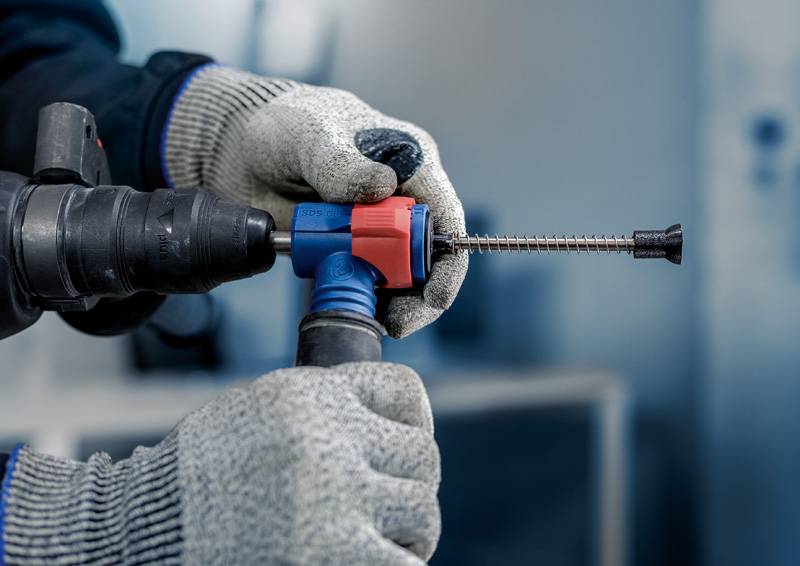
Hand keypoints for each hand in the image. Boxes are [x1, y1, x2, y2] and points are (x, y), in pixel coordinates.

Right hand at [2, 363, 440, 564]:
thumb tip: (381, 421)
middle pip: (422, 455)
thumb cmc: (201, 474)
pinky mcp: (338, 554)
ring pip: (423, 508)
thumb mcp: (259, 410)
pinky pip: (405, 561)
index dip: (414, 419)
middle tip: (392, 502)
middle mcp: (331, 439)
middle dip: (412, 479)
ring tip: (384, 537)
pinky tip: (374, 559)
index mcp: (313, 396)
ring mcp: (339, 498)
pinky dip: (398, 561)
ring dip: (410, 527)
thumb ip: (322, 407)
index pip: (403, 392)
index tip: (406, 441)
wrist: (145, 528)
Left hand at [163, 64, 467, 337]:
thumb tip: (381, 186)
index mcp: (411, 163)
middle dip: (416, 295)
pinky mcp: (351, 252)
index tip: (431, 297)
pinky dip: (359, 299)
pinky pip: (366, 285)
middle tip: (393, 319)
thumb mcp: (312, 133)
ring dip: (386, 302)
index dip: (447, 262)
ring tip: (366, 314)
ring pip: (400, 280)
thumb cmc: (288, 125)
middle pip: (428, 260)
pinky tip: (345, 303)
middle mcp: (402, 201)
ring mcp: (377, 232)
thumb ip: (341, 160)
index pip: (445, 217)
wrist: (243, 152)